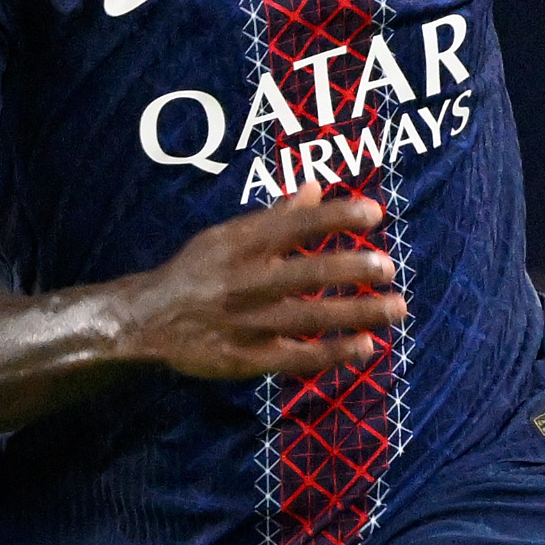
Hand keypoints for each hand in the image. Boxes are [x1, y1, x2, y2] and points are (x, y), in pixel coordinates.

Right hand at [119, 190, 410, 378]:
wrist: (148, 320)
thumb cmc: (197, 272)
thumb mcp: (227, 237)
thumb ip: (275, 217)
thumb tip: (317, 186)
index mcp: (239, 245)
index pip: (295, 225)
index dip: (336, 217)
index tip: (375, 213)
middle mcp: (243, 282)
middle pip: (305, 274)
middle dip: (351, 269)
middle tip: (388, 266)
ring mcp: (245, 323)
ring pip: (309, 318)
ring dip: (357, 313)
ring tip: (396, 307)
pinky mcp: (245, 359)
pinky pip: (297, 357)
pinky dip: (333, 354)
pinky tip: (366, 346)